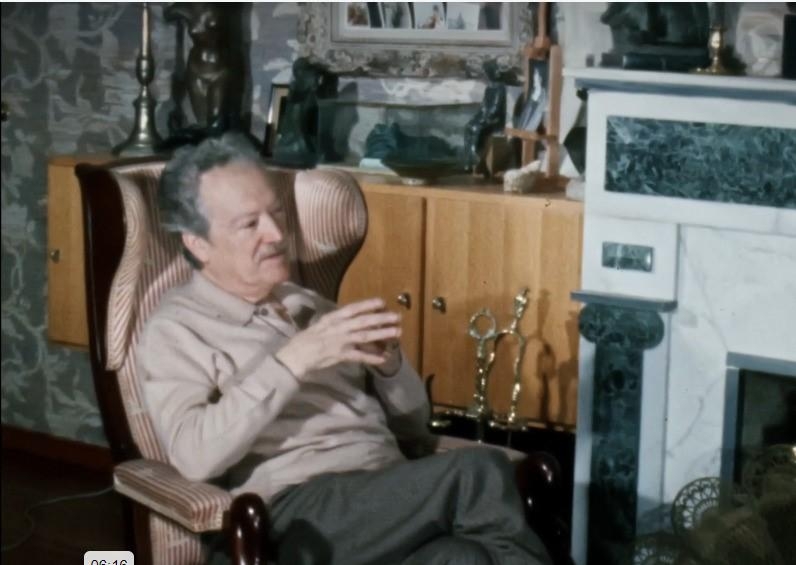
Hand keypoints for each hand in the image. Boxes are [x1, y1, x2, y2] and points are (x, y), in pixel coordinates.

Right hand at [275, 298, 401, 379]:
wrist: (296, 356)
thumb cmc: (307, 339)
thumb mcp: (321, 324)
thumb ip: (337, 321)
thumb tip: (352, 318)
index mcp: (332, 318)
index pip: (352, 309)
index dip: (367, 304)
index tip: (382, 302)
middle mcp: (338, 327)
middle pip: (363, 321)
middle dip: (381, 318)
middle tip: (397, 316)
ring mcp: (340, 341)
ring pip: (365, 336)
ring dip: (382, 334)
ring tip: (396, 332)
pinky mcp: (341, 355)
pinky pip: (360, 356)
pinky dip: (372, 357)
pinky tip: (384, 358)